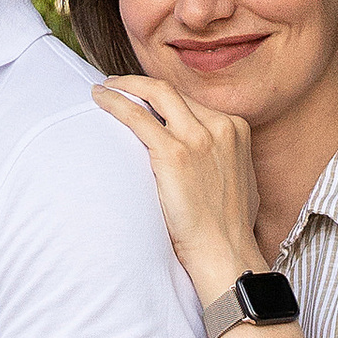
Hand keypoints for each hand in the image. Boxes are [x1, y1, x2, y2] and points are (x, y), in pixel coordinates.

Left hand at [90, 74, 263, 300]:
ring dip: (124, 87)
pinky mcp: (174, 153)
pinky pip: (138, 117)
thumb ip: (223, 158)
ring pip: (154, 94)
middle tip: (116, 85)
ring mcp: (198, 137)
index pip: (190, 101)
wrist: (226, 253)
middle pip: (172, 91)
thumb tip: (204, 157)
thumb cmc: (228, 228)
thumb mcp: (239, 180)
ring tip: (103, 90)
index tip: (142, 99)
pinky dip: (115, 103)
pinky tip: (99, 100)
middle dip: (140, 84)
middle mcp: (219, 126)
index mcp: (235, 129)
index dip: (161, 97)